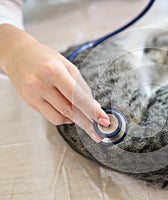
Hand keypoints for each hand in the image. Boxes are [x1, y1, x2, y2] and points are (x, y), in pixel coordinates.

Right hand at [0, 24, 109, 142]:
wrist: (18, 54)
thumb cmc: (46, 58)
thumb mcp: (68, 66)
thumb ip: (82, 87)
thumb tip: (95, 106)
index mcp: (54, 70)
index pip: (77, 96)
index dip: (92, 111)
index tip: (103, 120)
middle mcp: (41, 84)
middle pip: (69, 110)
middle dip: (87, 123)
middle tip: (98, 132)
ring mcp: (32, 95)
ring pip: (59, 117)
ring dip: (76, 121)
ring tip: (85, 119)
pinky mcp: (29, 103)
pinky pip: (51, 116)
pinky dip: (64, 118)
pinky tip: (71, 115)